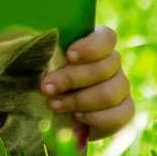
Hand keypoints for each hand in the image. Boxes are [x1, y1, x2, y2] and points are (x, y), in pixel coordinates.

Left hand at [40, 23, 133, 138]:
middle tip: (46, 87)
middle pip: (106, 66)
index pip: (107, 38)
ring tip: (54, 104)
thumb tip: (36, 42)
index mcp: (94, 43)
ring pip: (111, 92)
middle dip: (72, 78)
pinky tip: (77, 117)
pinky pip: (120, 115)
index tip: (69, 55)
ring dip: (79, 100)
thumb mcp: (34, 59)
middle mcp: (111, 63)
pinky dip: (97, 118)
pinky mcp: (122, 111)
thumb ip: (40, 50)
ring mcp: (119, 87)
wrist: (45, 111)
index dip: (91, 46)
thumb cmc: (38, 76)